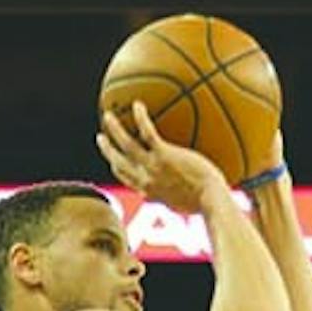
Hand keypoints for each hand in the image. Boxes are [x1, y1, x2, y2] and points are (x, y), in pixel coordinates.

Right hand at [97, 102, 226, 213]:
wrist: (211, 201)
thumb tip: (173, 198)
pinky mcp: (164, 156)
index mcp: (149, 191)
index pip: (127, 179)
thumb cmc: (204, 204)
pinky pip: (147, 133)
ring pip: (126, 145)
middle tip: (101, 137)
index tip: (114, 161)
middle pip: (118, 163)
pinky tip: (138, 105)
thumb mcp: (182, 205)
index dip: (118, 168)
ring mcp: (153, 167)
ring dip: (114, 130)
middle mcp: (146, 180)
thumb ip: (173, 199)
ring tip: (108, 115)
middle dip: (107, 150)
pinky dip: (140, 118)